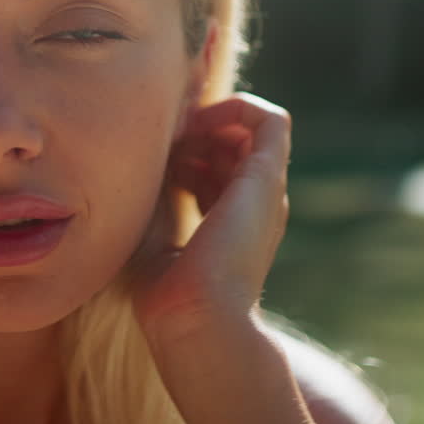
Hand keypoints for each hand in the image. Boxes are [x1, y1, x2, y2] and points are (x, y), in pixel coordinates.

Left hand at [133, 92, 291, 339]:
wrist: (194, 317)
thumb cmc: (167, 292)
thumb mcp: (156, 231)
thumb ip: (160, 195)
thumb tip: (153, 161)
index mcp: (233, 225)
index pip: (216, 170)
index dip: (185, 151)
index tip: (152, 156)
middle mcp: (256, 206)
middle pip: (231, 146)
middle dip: (194, 132)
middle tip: (159, 140)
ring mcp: (265, 191)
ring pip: (249, 130)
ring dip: (209, 119)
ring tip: (174, 133)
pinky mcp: (267, 177)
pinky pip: (271, 120)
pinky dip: (235, 106)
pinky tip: (196, 122)